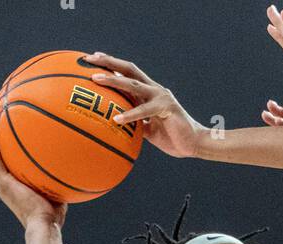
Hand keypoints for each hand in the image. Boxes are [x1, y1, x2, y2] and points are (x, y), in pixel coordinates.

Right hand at [0, 114, 65, 229]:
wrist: (44, 226)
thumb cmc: (54, 216)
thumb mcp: (55, 192)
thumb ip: (56, 178)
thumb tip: (70, 164)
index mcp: (11, 186)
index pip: (1, 164)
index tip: (2, 132)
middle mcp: (3, 184)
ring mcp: (1, 184)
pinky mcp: (3, 184)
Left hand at [86, 52, 205, 157]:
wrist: (194, 144)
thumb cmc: (171, 138)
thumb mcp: (147, 129)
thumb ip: (134, 123)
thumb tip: (116, 127)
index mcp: (149, 92)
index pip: (127, 73)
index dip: (111, 64)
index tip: (92, 60)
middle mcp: (154, 89)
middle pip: (128, 69)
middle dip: (108, 61)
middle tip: (89, 59)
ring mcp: (160, 96)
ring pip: (133, 84)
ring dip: (114, 80)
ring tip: (96, 79)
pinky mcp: (166, 108)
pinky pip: (144, 111)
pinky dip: (130, 115)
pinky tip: (116, 118)